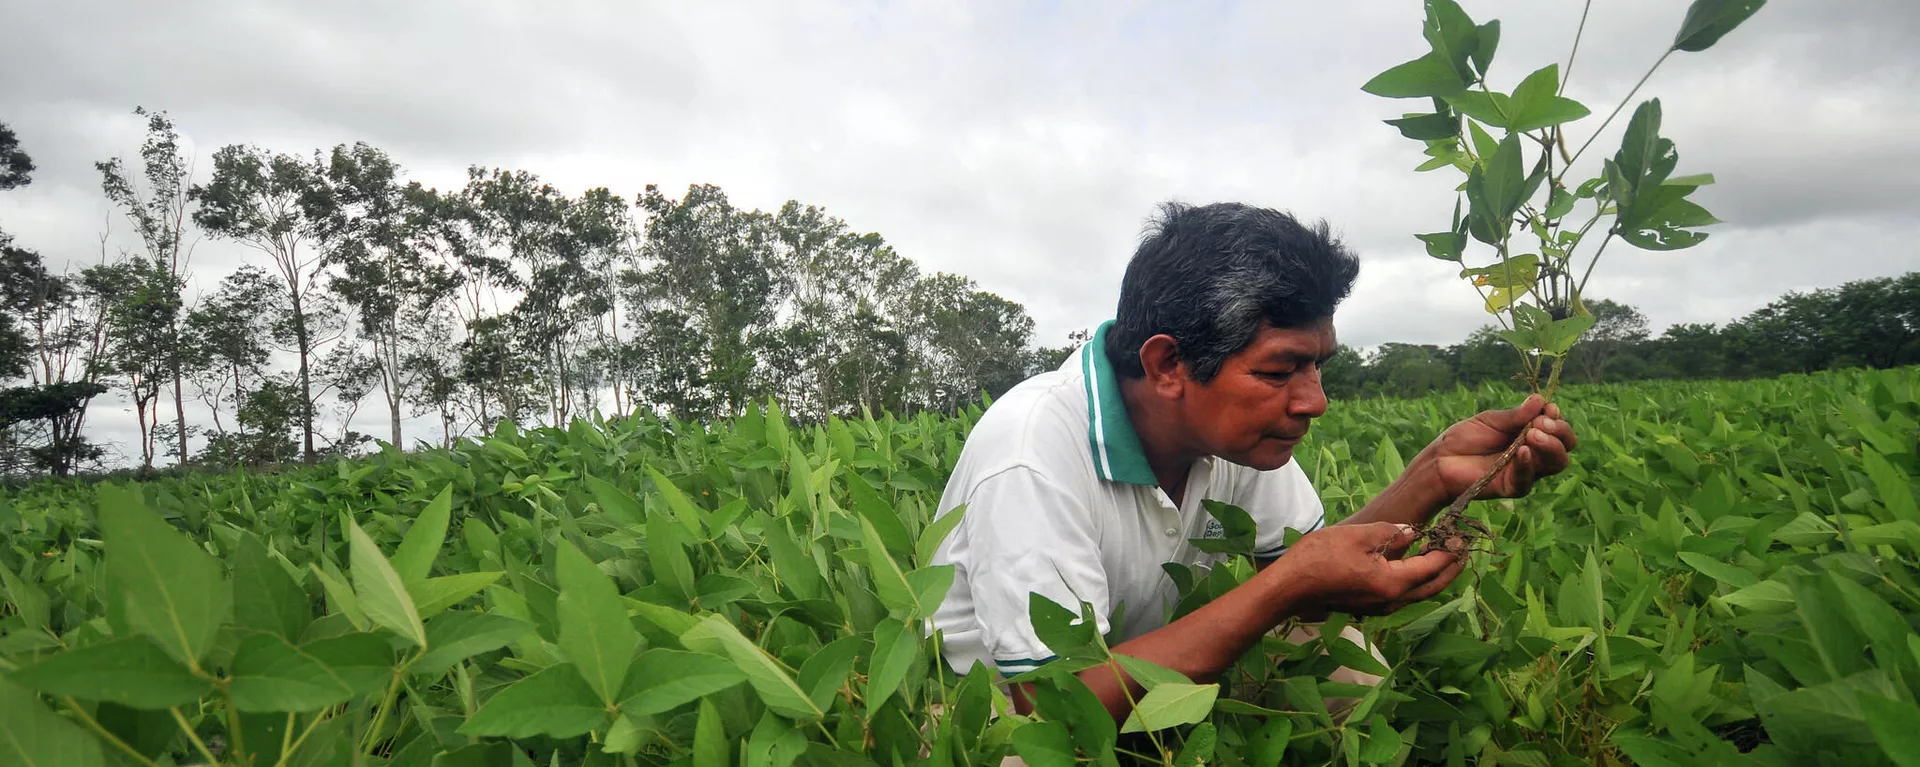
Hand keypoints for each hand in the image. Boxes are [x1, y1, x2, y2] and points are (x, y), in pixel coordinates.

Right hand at [1279, 522, 1465, 617]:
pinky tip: (1413, 567)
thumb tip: (1413, 533)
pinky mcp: (1368, 607)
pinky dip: (1416, 581)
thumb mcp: (1359, 536)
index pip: (1432, 566)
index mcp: (1393, 583)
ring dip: (1434, 576)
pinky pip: (1403, 595)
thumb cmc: (1320, 557)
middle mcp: (1392, 601)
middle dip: (1450, 568)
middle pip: (1432, 587)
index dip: (1449, 551)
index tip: (1460, 536)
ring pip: (1419, 594)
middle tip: (1462, 550)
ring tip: (1444, 556)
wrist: (1289, 587)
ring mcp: (1379, 607)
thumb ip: (1391, 533)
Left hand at [1420, 394, 1576, 502]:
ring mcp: (1525, 471)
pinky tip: (1523, 451)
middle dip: (1559, 432)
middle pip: (1564, 447)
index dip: (1557, 419)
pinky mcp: (1513, 486)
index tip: (1549, 409)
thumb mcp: (1491, 421)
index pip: (1558, 429)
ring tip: (1532, 434)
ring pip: (1556, 463)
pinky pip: (1529, 478)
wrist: (1440, 460)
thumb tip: (1541, 400)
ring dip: (1549, 446)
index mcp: (1530, 434)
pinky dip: (1528, 464)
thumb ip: (1515, 415)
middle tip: (1541, 423)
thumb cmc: (1464, 438)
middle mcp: (1534, 453)